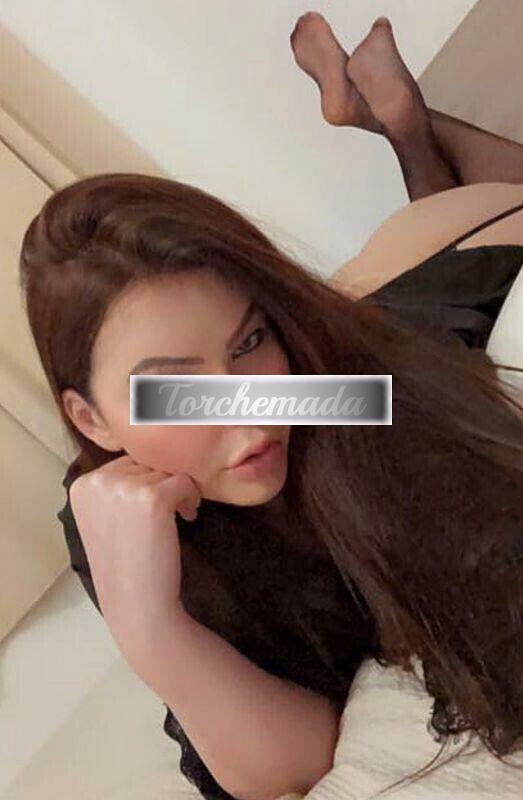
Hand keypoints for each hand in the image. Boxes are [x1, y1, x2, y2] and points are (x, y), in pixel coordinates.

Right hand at [69, 454, 201, 662]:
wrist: (138, 604)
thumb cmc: (125, 566)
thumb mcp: (103, 519)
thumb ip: (114, 490)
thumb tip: (144, 460)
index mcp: (82, 486)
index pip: (124, 463)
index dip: (144, 483)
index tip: (150, 510)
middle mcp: (98, 482)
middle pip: (145, 464)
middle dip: (160, 486)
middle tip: (166, 516)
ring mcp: (124, 488)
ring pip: (165, 472)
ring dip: (176, 492)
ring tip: (175, 519)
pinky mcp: (152, 498)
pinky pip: (184, 481)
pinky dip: (191, 498)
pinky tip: (187, 518)